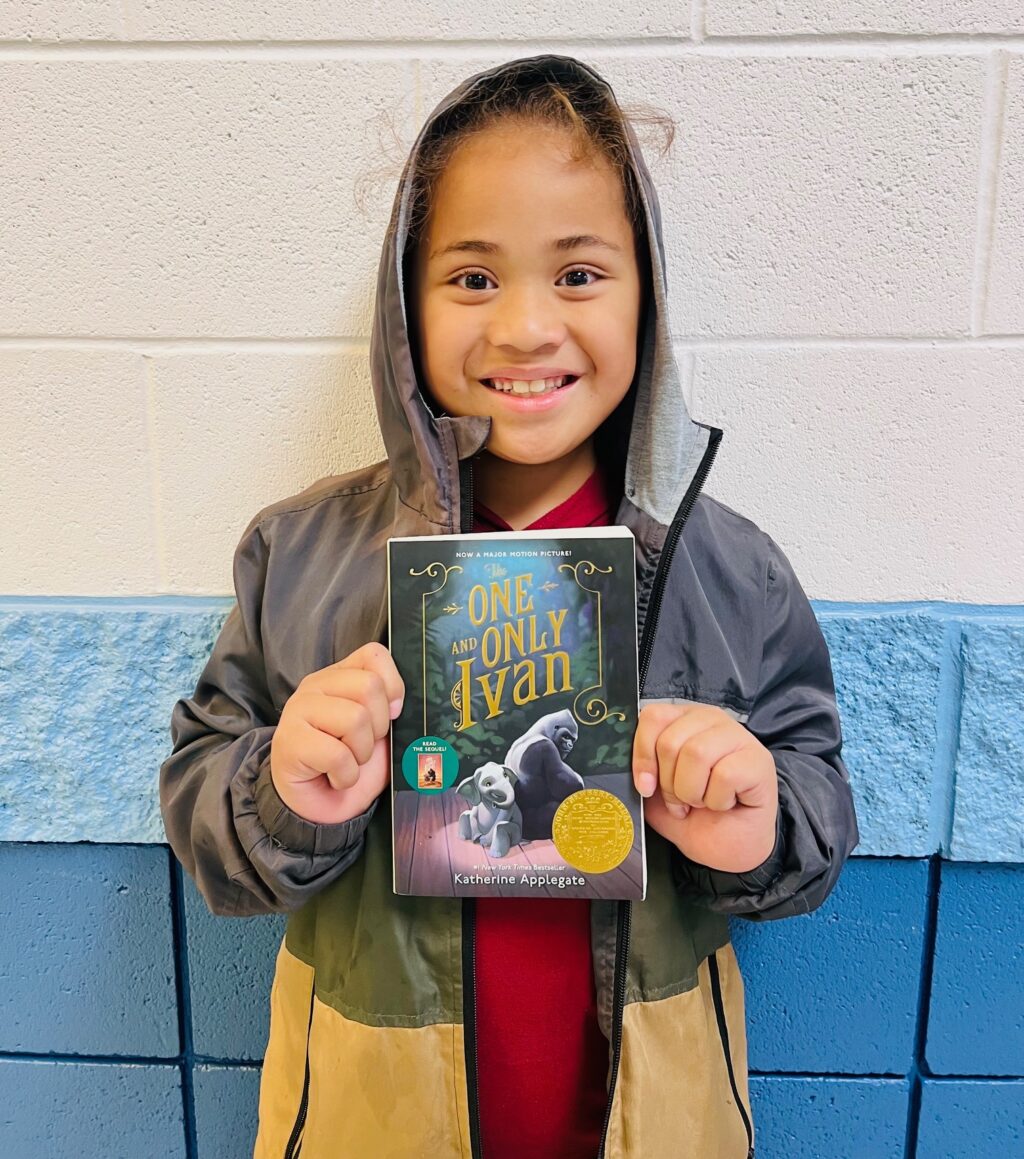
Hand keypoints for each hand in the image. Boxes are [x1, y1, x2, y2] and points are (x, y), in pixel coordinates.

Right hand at [270, 641, 403, 824]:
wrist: (319, 807)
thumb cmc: (350, 765)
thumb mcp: (380, 731)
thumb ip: (391, 708)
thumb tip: (400, 704)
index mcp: (339, 676)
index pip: (374, 654)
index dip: (393, 686)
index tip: (392, 715)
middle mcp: (315, 686)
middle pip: (369, 686)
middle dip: (378, 727)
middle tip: (361, 746)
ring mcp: (297, 710)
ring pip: (355, 719)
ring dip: (361, 753)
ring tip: (347, 762)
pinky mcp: (289, 741)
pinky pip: (338, 754)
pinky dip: (346, 775)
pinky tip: (334, 777)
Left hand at [632, 703, 778, 873]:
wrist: (732, 851)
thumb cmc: (697, 819)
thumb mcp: (657, 796)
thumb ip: (642, 774)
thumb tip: (618, 764)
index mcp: (684, 721)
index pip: (653, 717)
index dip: (643, 755)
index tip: (646, 787)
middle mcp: (712, 721)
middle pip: (671, 740)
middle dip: (669, 784)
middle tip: (682, 803)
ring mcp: (739, 738)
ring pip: (696, 754)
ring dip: (693, 792)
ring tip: (703, 802)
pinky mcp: (759, 760)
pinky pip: (725, 774)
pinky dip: (717, 800)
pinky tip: (727, 803)